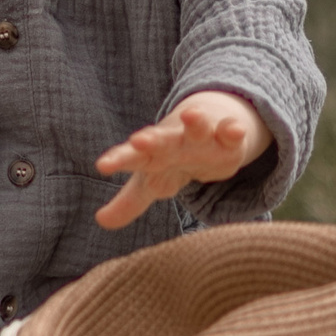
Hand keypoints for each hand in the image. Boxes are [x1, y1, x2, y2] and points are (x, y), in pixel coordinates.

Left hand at [93, 90, 272, 228]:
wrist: (205, 132)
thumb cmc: (171, 161)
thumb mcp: (152, 183)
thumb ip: (128, 202)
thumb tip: (100, 221)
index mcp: (152, 154)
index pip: (131, 157)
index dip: (118, 160)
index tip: (103, 166)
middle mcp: (174, 142)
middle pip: (161, 140)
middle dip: (151, 140)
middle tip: (138, 140)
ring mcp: (201, 137)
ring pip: (197, 127)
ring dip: (195, 121)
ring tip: (191, 114)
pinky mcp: (228, 139)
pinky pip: (231, 132)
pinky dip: (233, 130)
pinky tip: (235, 129)